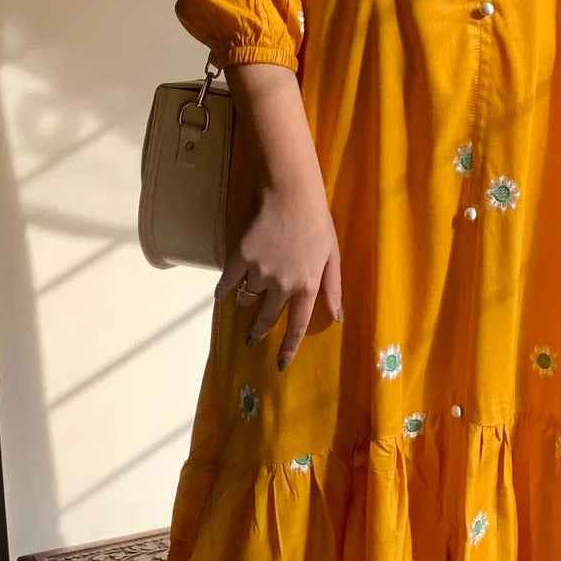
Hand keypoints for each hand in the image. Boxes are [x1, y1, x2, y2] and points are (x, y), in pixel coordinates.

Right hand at [214, 180, 342, 369]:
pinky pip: (228, 283)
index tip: (280, 365)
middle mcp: (282, 286)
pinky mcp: (241, 259)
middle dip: (258, 332)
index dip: (288, 349)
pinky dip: (225, 289)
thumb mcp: (332, 257)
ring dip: (246, 301)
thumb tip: (337, 317)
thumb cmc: (317, 224)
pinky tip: (224, 292)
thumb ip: (333, 289)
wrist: (291, 195)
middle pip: (266, 318)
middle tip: (251, 339)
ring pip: (247, 298)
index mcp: (307, 288)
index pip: (296, 327)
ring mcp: (259, 273)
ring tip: (246, 295)